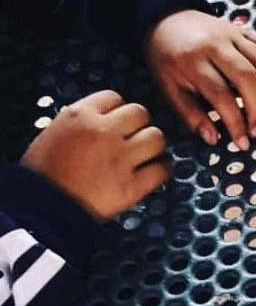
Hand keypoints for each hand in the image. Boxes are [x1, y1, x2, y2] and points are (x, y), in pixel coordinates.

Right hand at [20, 91, 169, 220]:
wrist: (44, 207)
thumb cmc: (43, 174)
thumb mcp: (53, 132)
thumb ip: (78, 123)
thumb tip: (95, 121)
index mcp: (80, 115)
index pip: (114, 98)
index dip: (119, 111)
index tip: (119, 122)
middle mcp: (103, 131)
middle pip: (140, 113)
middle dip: (140, 125)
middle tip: (136, 138)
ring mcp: (120, 158)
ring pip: (156, 138)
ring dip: (154, 145)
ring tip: (148, 154)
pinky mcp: (131, 186)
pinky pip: (161, 170)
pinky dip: (162, 170)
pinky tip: (156, 173)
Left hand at [144, 11, 255, 149]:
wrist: (167, 20)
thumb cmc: (168, 60)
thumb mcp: (169, 89)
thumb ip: (191, 116)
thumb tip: (214, 139)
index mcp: (192, 60)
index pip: (221, 95)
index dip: (236, 123)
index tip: (243, 144)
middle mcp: (215, 44)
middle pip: (248, 77)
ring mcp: (233, 34)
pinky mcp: (245, 31)